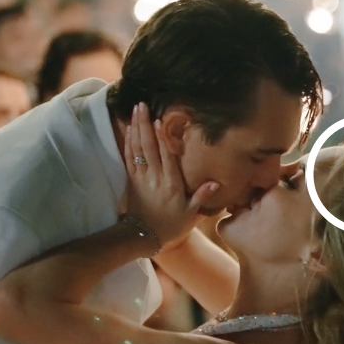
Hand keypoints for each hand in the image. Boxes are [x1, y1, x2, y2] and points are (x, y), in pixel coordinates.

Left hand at [123, 103, 218, 246]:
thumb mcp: (190, 214)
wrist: (144, 237)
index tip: (159, 121)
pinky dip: (128, 142)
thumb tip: (216, 182)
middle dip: (144, 125)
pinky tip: (128, 129)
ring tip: (135, 110)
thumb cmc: (170, 225)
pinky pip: (129, 158)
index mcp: (171, 184)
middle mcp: (155, 178)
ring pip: (137, 149)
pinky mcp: (132, 181)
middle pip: (148, 148)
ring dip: (135, 129)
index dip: (162, 138)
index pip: (166, 157)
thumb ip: (201, 196)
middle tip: (142, 105)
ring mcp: (141, 178)